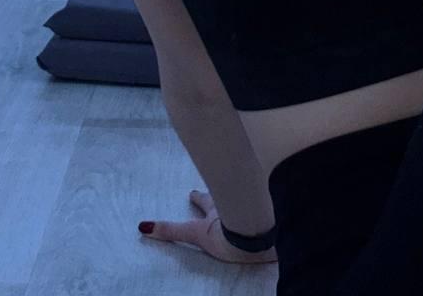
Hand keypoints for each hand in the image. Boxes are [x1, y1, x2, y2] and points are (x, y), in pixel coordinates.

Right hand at [138, 189, 276, 264]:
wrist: (258, 236)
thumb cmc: (226, 234)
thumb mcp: (195, 233)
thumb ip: (171, 230)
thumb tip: (144, 227)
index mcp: (217, 209)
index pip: (204, 200)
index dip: (197, 198)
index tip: (191, 192)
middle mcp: (235, 203)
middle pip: (227, 194)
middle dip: (223, 189)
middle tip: (221, 185)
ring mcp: (253, 207)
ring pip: (250, 196)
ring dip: (248, 194)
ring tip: (249, 192)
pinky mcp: (272, 216)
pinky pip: (273, 205)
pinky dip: (272, 204)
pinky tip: (277, 208)